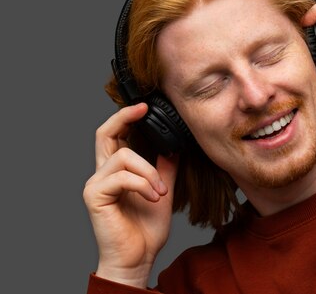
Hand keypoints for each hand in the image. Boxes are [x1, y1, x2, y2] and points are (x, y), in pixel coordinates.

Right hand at [83, 103, 177, 287]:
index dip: (126, 117)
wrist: (138, 258)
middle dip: (124, 117)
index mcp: (117, 171)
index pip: (115, 135)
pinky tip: (153, 198)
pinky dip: (143, 184)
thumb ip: (163, 168)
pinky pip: (122, 177)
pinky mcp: (95, 196)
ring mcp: (96, 184)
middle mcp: (102, 174)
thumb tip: (173, 145)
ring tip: (160, 192)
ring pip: (123, 156)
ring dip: (149, 172)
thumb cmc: (146, 229)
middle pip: (104, 133)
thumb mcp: (162, 190)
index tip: (144, 106)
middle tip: (143, 109)